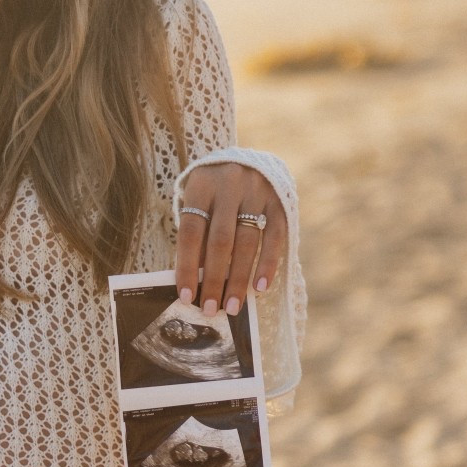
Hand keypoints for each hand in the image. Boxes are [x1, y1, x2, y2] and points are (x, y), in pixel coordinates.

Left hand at [174, 164, 286, 315]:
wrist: (247, 158)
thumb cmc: (214, 191)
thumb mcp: (198, 202)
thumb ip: (197, 235)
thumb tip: (196, 280)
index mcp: (201, 185)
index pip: (190, 231)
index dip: (186, 266)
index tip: (186, 296)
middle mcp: (230, 185)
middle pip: (220, 240)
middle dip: (214, 279)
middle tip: (210, 309)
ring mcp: (257, 191)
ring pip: (247, 242)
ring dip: (239, 278)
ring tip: (233, 305)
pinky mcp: (280, 199)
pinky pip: (275, 236)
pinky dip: (268, 263)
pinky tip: (260, 287)